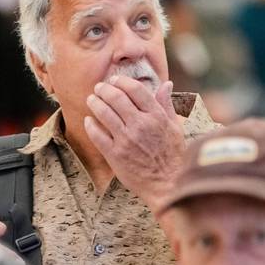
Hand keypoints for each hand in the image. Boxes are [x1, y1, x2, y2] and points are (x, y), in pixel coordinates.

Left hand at [84, 77, 185, 210]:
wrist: (167, 184)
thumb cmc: (173, 156)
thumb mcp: (175, 127)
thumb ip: (167, 105)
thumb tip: (166, 84)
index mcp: (156, 116)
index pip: (135, 89)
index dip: (121, 81)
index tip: (115, 80)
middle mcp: (141, 125)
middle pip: (116, 97)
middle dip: (103, 89)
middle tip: (99, 88)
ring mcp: (126, 139)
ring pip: (103, 113)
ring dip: (94, 103)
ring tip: (91, 100)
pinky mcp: (115, 154)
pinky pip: (97, 135)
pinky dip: (90, 125)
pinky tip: (89, 121)